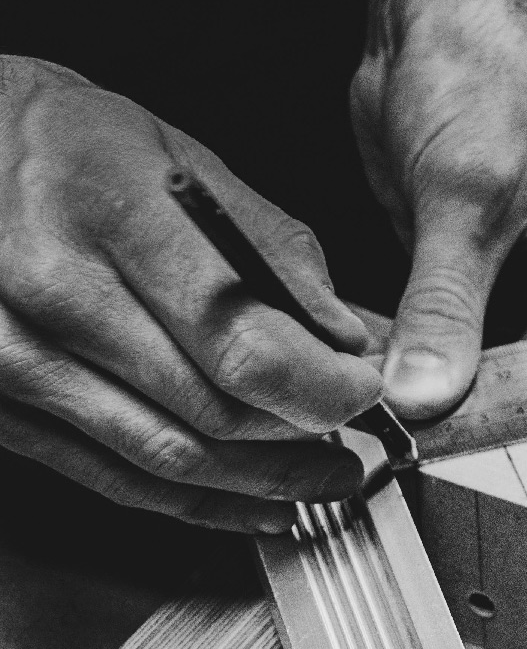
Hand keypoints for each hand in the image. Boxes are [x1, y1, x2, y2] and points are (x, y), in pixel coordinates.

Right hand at [0, 58, 381, 531]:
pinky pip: (118, 478)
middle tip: (358, 435)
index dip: (320, 386)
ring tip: (325, 478)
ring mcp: (19, 362)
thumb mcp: (185, 161)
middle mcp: (56, 297)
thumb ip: (276, 252)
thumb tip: (348, 336)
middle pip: (212, 411)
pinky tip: (257, 505)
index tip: (367, 391)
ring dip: (263, 481)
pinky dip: (199, 502)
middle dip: (305, 437)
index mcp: (111, 216)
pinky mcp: (7, 410)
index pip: (240, 339)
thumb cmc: (70, 143)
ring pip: (169, 459)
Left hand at [351, 0, 526, 418]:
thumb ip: (447, 304)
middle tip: (424, 427)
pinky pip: (458, 346)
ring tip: (399, 402)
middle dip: (487, 400)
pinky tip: (390, 374)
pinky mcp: (483, 288)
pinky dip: (426, 362)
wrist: (428, 36)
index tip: (476, 427)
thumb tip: (426, 397)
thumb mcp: (465, 197)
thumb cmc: (476, 82)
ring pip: (496, 369)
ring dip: (449, 385)